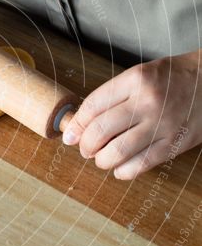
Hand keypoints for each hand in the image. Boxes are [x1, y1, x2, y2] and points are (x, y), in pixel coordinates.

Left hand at [62, 51, 201, 177]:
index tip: (70, 135)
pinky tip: (120, 168)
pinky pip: (141, 165)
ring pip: (117, 152)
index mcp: (136, 79)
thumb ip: (114, 96)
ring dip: (102, 161)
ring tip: (102, 159)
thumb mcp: (142, 74)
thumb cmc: (173, 77)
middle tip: (85, 149)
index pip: (93, 106)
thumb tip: (82, 125)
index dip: (76, 125)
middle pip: (100, 131)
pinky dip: (123, 171)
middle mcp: (147, 102)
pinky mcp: (175, 144)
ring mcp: (162, 125)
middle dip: (85, 146)